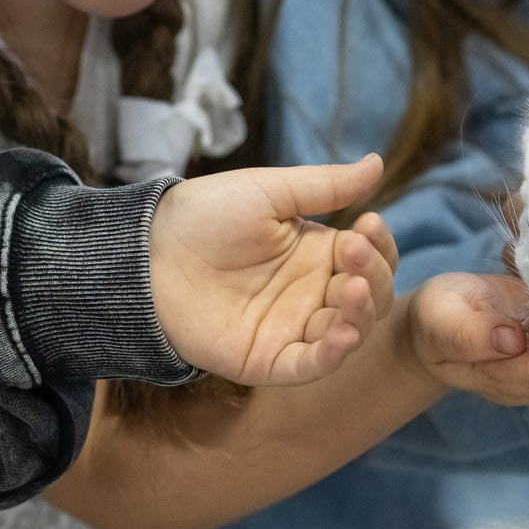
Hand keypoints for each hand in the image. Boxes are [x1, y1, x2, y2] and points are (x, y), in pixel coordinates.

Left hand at [148, 156, 397, 386]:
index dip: (379, 246)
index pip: (370, 259)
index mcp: (318, 254)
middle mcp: (312, 293)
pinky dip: (332, 354)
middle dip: (375, 277)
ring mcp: (292, 328)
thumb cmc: (206, 214)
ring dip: (361, 314)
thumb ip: (326, 186)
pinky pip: (310, 365)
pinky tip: (343, 333)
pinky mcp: (268, 360)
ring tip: (353, 289)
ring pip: (348, 332)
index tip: (369, 223)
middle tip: (355, 253)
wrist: (149, 252)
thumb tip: (379, 162)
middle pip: (369, 298)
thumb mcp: (270, 192)